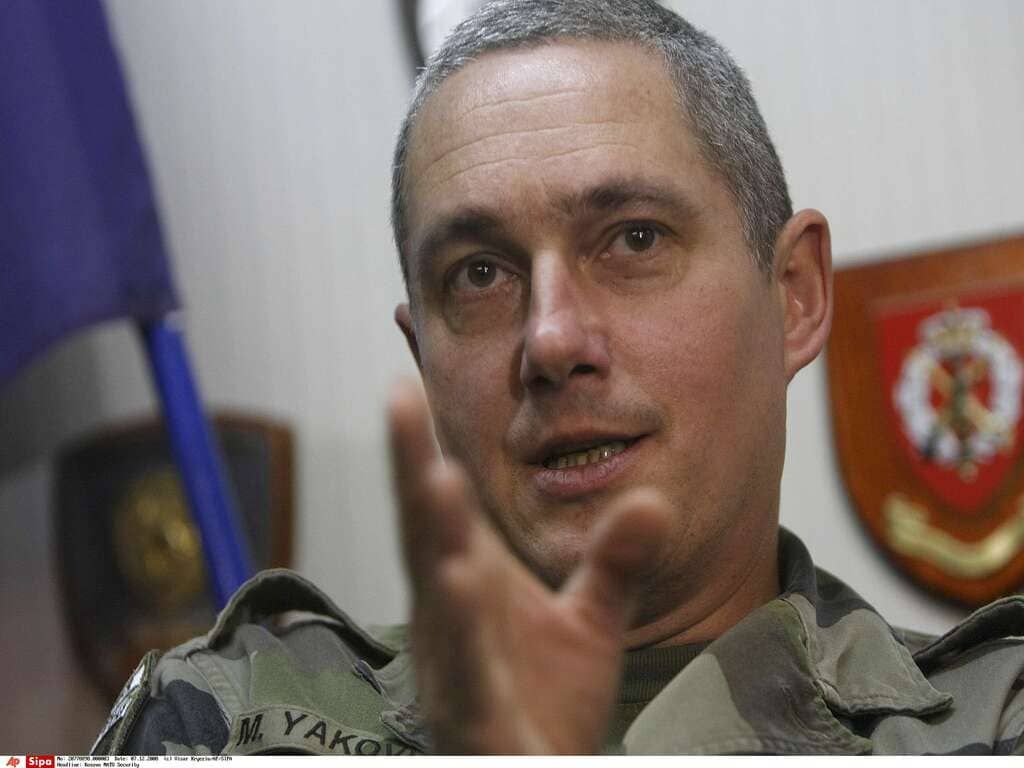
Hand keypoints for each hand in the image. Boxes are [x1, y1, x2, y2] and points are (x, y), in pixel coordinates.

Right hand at [388, 379, 669, 753]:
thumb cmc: (547, 701)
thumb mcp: (591, 621)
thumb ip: (615, 562)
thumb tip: (657, 501)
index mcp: (471, 586)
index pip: (444, 509)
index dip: (423, 451)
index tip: (411, 385)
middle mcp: (450, 620)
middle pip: (426, 535)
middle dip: (410, 469)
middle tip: (400, 398)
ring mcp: (454, 670)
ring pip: (439, 598)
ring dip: (434, 537)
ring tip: (435, 480)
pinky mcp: (476, 721)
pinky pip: (467, 671)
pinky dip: (463, 630)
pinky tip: (461, 581)